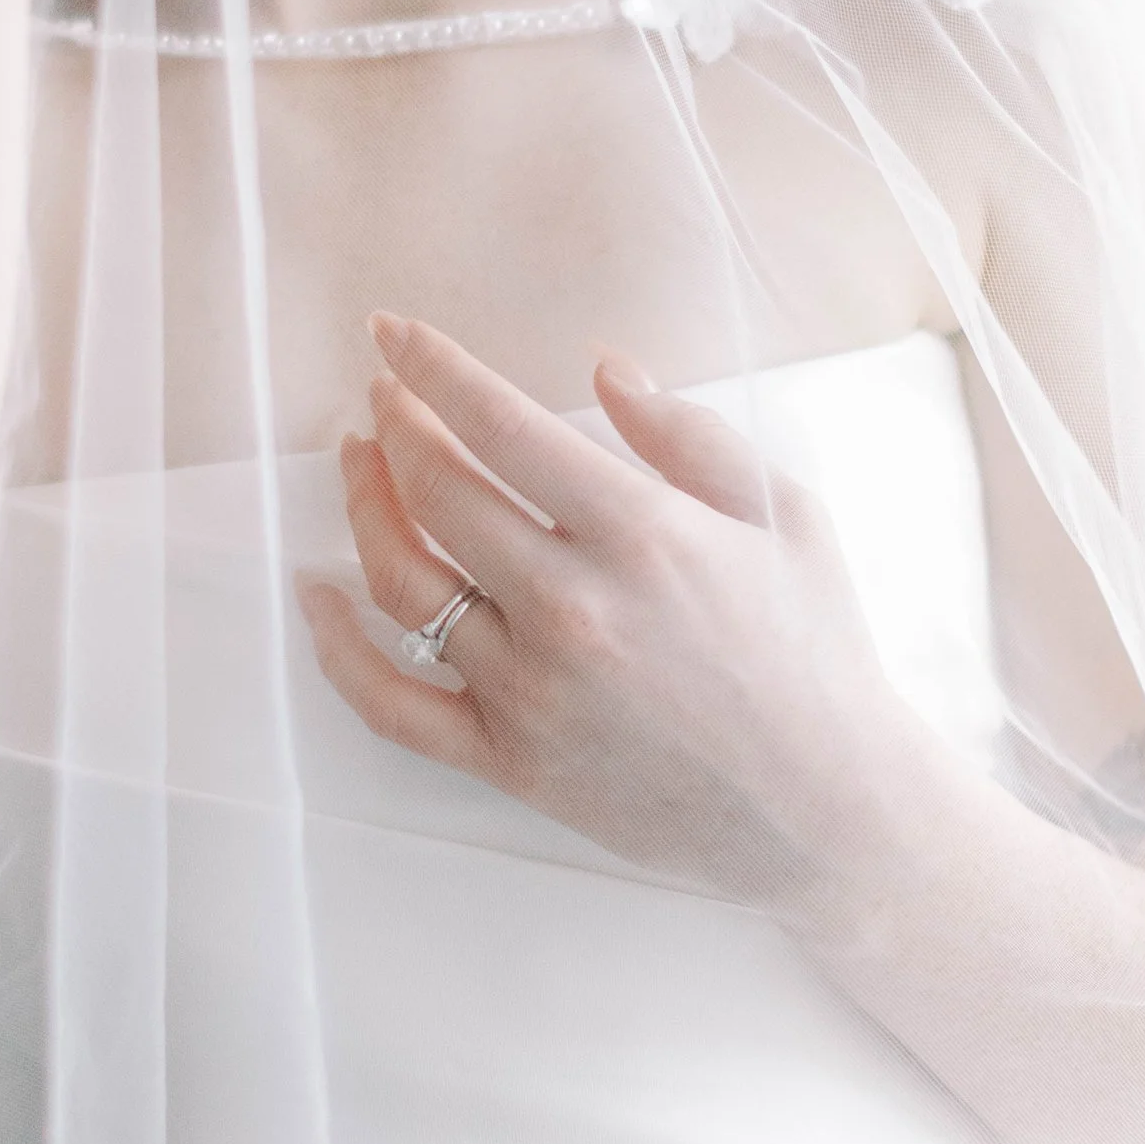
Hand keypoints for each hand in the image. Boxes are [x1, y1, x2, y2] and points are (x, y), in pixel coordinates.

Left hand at [298, 313, 937, 923]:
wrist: (826, 811)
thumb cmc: (813, 652)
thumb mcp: (783, 516)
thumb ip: (689, 435)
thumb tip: (604, 369)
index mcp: (642, 534)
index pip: (501, 425)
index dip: (432, 367)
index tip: (391, 333)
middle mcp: (574, 608)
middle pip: (437, 493)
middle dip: (394, 427)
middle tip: (382, 396)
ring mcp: (533, 691)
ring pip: (403, 584)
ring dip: (365, 510)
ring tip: (359, 465)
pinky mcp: (510, 762)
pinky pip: (392, 704)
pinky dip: (338, 650)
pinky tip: (318, 596)